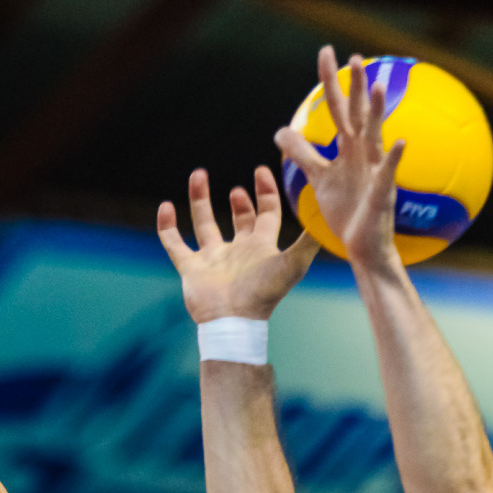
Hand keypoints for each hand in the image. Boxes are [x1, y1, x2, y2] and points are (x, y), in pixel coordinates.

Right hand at [157, 166, 316, 322]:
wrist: (233, 321)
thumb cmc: (265, 293)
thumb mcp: (294, 262)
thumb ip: (310, 238)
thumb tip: (327, 213)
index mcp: (261, 248)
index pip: (267, 214)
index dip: (266, 192)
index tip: (261, 171)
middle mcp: (238, 252)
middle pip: (239, 220)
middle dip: (240, 201)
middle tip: (238, 188)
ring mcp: (212, 259)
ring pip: (204, 224)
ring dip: (200, 199)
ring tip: (198, 175)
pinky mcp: (191, 268)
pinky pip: (174, 243)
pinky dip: (168, 226)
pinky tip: (165, 206)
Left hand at [274, 46, 406, 271]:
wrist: (363, 247)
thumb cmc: (346, 212)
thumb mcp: (319, 179)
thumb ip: (303, 154)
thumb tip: (280, 132)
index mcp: (349, 149)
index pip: (338, 109)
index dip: (331, 83)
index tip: (326, 53)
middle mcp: (364, 155)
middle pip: (357, 114)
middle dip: (355, 86)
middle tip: (354, 57)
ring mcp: (375, 171)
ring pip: (376, 136)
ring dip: (377, 112)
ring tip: (379, 87)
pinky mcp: (382, 194)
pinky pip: (389, 173)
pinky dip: (395, 158)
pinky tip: (402, 141)